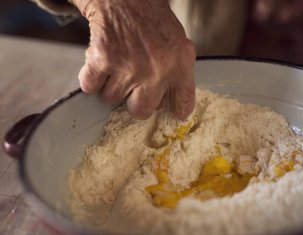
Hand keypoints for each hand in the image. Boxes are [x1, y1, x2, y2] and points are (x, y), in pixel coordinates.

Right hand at [71, 0, 195, 119]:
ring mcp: (130, 66)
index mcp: (181, 65)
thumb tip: (177, 110)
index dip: (174, 111)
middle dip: (133, 101)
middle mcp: (157, 69)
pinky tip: (101, 62)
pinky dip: (91, 77)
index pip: (183, 105)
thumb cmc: (153, 22)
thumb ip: (179, 76)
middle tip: (132, 85)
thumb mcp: (179, 46)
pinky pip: (90, 86)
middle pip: (140, 111)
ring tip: (117, 65)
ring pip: (111, 98)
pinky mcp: (103, 59)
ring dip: (110, 85)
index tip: (169, 113)